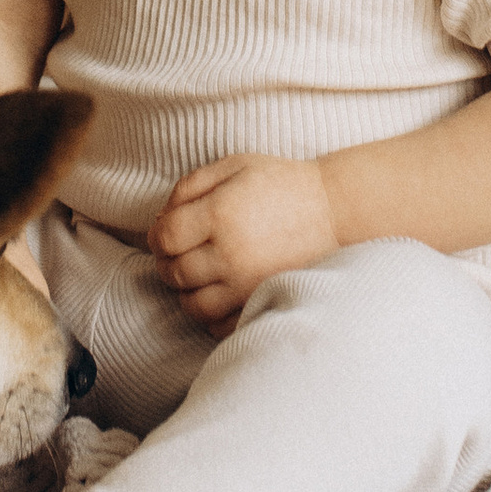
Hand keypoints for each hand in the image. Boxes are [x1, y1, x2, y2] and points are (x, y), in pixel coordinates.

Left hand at [148, 155, 338, 332]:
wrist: (334, 210)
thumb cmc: (281, 183)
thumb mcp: (234, 165)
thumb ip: (190, 186)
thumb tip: (161, 218)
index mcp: (219, 214)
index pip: (165, 238)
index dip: (156, 236)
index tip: (164, 232)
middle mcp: (230, 254)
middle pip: (174, 273)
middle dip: (168, 262)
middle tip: (180, 251)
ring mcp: (247, 284)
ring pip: (192, 305)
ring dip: (185, 291)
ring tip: (197, 274)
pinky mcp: (262, 302)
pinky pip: (220, 325)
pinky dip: (210, 315)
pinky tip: (217, 294)